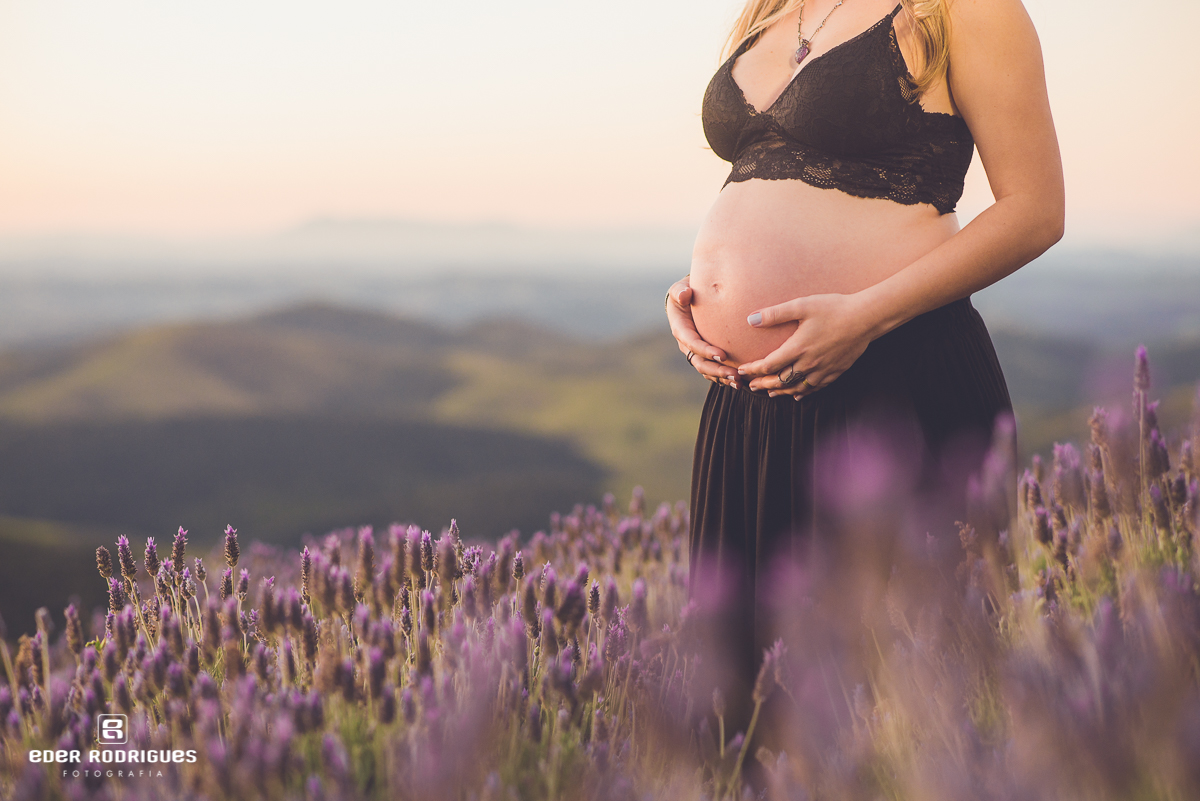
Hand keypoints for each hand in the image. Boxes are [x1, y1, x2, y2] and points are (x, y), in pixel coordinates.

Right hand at [665, 276, 741, 388]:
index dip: (706, 351)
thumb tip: (684, 296)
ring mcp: (696, 352)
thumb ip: (680, 291)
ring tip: (739, 382)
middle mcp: (687, 344)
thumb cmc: (687, 290)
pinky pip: (713, 370)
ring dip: (722, 377)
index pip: (692, 343)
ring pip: (707, 370)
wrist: (691, 297)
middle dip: (717, 370)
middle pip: (700, 362)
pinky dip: (724, 377)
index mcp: (681, 329)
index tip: (723, 354)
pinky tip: (740, 382)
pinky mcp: (705, 355)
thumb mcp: (680, 288)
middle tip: (734, 374)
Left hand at [736, 292, 874, 398]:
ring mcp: (823, 370)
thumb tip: (750, 319)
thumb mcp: (802, 306)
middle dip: (763, 384)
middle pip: (780, 380)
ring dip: (781, 391)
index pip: (768, 365)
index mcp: (797, 348)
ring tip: (770, 392)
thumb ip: (775, 314)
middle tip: (751, 386)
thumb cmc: (833, 308)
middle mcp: (808, 363)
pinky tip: (798, 395)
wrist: (865, 318)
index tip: (742, 370)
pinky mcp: (835, 372)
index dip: (752, 369)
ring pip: (797, 388)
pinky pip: (815, 388)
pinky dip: (803, 392)